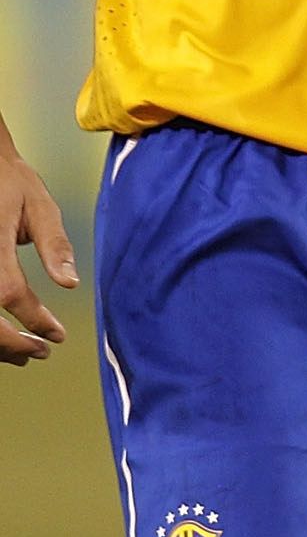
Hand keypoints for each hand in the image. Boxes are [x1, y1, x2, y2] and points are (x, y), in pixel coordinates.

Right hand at [1, 145, 77, 366]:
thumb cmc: (11, 182)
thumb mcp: (40, 207)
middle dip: (10, 343)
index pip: (9, 294)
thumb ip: (55, 246)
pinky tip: (2, 336)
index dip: (34, 321)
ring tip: (23, 354)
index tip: (57, 336)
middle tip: (41, 353)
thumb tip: (70, 283)